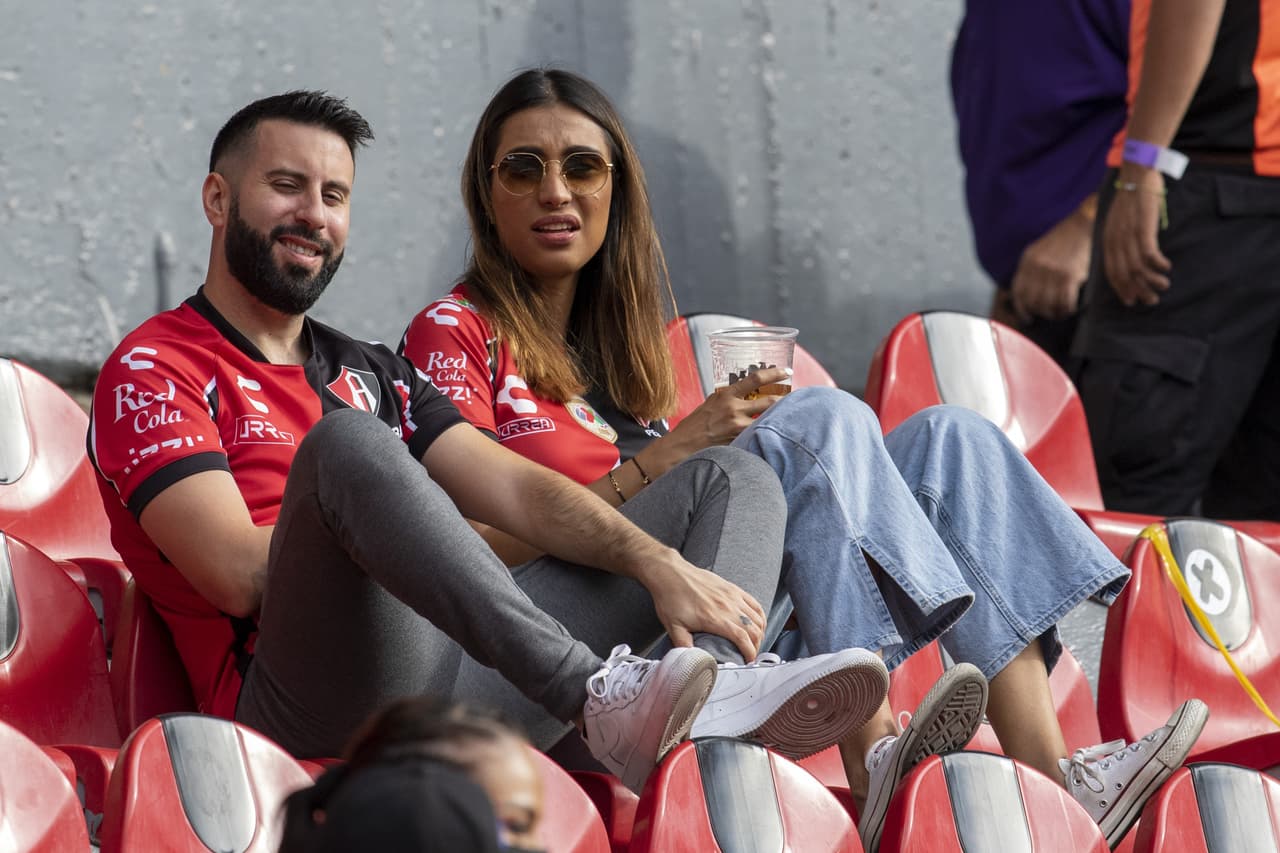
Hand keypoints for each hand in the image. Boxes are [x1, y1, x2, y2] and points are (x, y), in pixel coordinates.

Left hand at [643, 554, 766, 661]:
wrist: (670, 572)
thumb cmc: (670, 597)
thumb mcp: (673, 626)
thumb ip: (683, 646)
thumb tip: (691, 661)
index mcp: (714, 618)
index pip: (742, 638)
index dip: (750, 653)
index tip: (748, 661)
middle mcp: (727, 606)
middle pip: (754, 630)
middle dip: (755, 646)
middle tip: (749, 655)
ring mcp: (732, 596)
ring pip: (757, 617)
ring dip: (759, 632)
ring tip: (754, 642)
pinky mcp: (732, 588)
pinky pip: (754, 603)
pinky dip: (760, 616)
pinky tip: (757, 623)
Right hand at [666, 367, 789, 451]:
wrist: (679, 447)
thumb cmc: (694, 426)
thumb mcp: (710, 404)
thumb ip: (728, 399)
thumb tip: (747, 396)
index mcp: (726, 395)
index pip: (756, 378)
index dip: (775, 373)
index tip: (787, 371)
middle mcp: (733, 408)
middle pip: (770, 401)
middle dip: (785, 401)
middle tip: (795, 400)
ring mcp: (736, 427)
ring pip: (768, 420)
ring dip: (778, 420)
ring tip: (786, 420)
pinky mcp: (738, 442)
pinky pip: (757, 436)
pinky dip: (764, 435)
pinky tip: (770, 437)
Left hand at [1010, 205, 1092, 320]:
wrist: (1083, 225)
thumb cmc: (1064, 240)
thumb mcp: (1039, 251)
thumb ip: (1032, 270)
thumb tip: (1028, 296)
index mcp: (1027, 261)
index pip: (1018, 292)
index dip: (1022, 309)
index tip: (1028, 317)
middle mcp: (1037, 267)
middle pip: (1033, 302)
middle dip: (1041, 312)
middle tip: (1050, 314)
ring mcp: (1052, 272)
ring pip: (1048, 305)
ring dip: (1055, 313)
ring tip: (1061, 313)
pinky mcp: (1069, 276)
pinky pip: (1064, 302)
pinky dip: (1067, 309)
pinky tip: (1071, 309)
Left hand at [1103, 167, 1171, 306]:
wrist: (1137, 173)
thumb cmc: (1131, 198)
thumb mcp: (1120, 222)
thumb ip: (1122, 239)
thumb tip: (1132, 257)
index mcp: (1108, 240)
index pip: (1112, 272)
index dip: (1121, 289)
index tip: (1132, 301)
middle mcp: (1115, 240)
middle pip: (1124, 274)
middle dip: (1138, 290)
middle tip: (1151, 301)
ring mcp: (1128, 234)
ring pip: (1137, 267)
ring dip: (1151, 280)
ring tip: (1163, 287)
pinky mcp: (1142, 227)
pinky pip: (1148, 252)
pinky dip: (1157, 264)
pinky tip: (1166, 268)